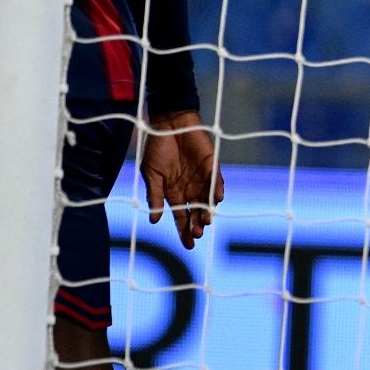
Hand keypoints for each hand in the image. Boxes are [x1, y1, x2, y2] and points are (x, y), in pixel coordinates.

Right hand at [141, 110, 224, 249]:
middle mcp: (189, 189)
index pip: (181, 217)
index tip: (188, 246)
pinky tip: (217, 199)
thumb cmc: (157, 148)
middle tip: (197, 235)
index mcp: (173, 193)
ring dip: (208, 211)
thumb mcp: (151, 174)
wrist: (168, 123)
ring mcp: (201, 178)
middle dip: (197, 225)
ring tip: (205, 221)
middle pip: (196, 213)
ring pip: (208, 201)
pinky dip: (218, 190)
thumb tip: (154, 220)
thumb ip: (154, 196)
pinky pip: (217, 181)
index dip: (184, 231)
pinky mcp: (211, 166)